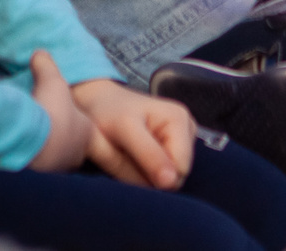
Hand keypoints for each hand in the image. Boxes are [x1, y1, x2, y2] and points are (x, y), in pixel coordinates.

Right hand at [25, 50, 94, 173]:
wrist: (31, 139)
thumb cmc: (50, 109)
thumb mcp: (50, 79)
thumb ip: (46, 64)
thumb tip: (40, 53)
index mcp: (86, 134)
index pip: (89, 133)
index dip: (79, 124)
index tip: (67, 119)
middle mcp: (76, 155)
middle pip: (73, 150)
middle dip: (63, 141)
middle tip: (50, 130)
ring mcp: (57, 169)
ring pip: (55, 161)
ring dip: (46, 151)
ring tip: (34, 139)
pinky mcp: (39, 179)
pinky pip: (38, 169)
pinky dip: (32, 159)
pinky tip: (22, 150)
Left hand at [74, 78, 193, 190]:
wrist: (98, 103)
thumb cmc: (108, 113)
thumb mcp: (125, 131)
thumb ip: (148, 156)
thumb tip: (171, 182)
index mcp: (179, 119)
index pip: (180, 170)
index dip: (154, 177)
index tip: (130, 161)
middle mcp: (187, 128)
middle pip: (177, 176)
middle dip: (150, 175)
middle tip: (126, 157)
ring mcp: (183, 138)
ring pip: (169, 178)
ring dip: (147, 174)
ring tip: (130, 153)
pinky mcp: (175, 148)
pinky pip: (164, 175)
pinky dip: (147, 171)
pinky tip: (135, 155)